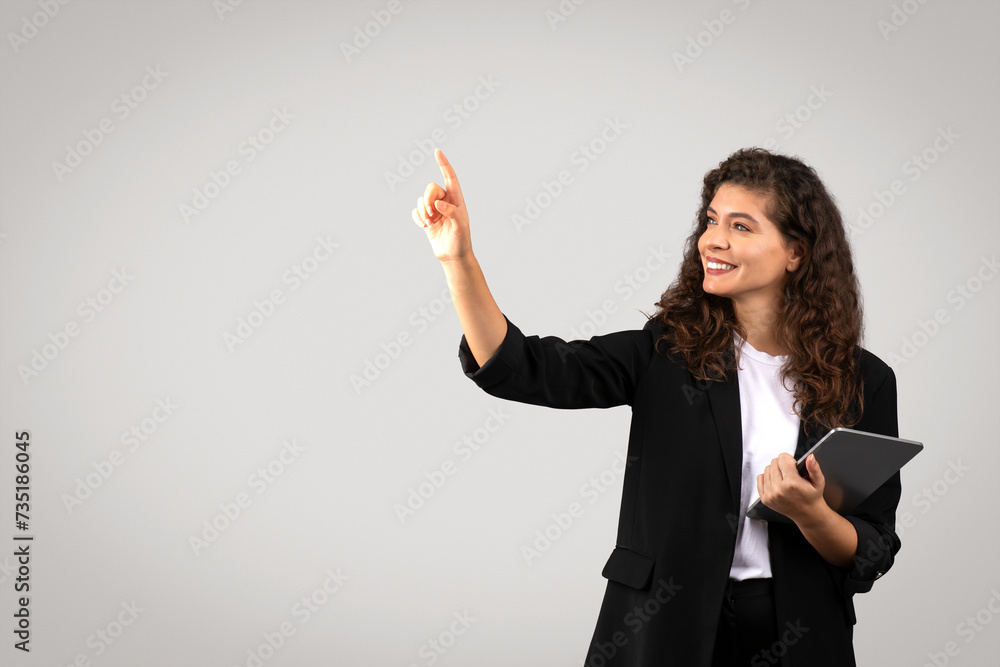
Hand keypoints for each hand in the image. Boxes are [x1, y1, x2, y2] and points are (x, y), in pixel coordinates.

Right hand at [412, 148, 471, 262]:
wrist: (453, 256)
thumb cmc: (461, 240)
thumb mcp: (460, 227)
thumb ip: (451, 212)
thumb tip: (438, 203)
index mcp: (457, 199)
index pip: (450, 177)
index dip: (443, 164)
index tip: (437, 151)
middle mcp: (446, 201)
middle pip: (431, 188)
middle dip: (427, 199)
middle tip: (430, 214)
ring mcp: (435, 209)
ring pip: (422, 199)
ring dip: (422, 210)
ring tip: (429, 222)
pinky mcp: (427, 218)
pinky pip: (416, 210)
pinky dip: (417, 217)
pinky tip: (424, 226)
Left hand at [756, 453, 826, 523]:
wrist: (807, 514)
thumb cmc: (812, 496)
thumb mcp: (818, 481)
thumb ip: (814, 468)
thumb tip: (810, 457)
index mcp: (792, 483)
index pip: (782, 458)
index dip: (789, 459)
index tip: (793, 465)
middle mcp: (779, 489)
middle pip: (774, 463)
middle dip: (782, 464)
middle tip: (790, 473)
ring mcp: (770, 495)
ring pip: (767, 469)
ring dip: (775, 471)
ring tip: (784, 478)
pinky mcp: (765, 498)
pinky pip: (760, 478)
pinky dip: (767, 477)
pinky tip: (776, 482)